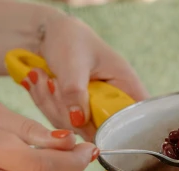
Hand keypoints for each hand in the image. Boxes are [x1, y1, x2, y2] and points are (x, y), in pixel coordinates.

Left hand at [23, 14, 147, 141]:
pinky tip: (40, 82)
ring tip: (44, 77)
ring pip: (76, 127)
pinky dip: (46, 103)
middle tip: (53, 84)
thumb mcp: (72, 62)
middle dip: (70, 112)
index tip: (93, 121)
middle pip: (101, 129)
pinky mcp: (75, 113)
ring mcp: (93, 109)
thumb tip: (78, 122)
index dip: (123, 128)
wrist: (45, 33)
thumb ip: (75, 92)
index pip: (137, 116)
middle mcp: (113, 101)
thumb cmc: (68, 39)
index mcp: (126, 84)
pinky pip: (60, 121)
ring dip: (53, 105)